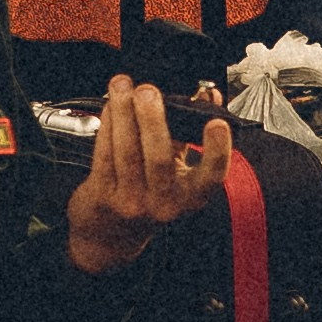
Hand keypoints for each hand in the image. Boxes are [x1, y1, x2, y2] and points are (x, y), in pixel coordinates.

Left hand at [65, 75, 231, 275]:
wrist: (111, 235)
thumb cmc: (150, 194)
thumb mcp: (178, 170)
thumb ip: (192, 130)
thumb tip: (208, 94)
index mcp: (190, 197)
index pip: (211, 177)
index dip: (217, 151)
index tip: (217, 123)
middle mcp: (163, 203)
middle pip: (159, 159)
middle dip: (153, 120)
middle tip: (148, 91)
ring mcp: (132, 202)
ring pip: (127, 152)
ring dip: (123, 114)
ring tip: (122, 87)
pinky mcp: (103, 197)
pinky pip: (104, 155)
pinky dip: (107, 126)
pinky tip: (110, 107)